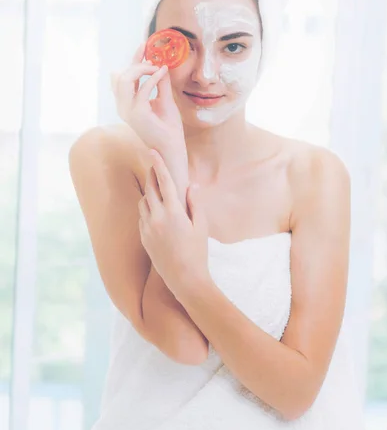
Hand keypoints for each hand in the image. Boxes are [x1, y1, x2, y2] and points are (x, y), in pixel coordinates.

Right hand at [110, 41, 185, 151]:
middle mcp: (123, 106)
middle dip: (136, 62)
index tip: (144, 45)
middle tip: (154, 59)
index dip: (133, 59)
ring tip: (157, 68)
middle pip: (120, 75)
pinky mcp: (137, 113)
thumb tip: (161, 65)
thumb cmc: (168, 126)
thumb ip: (161, 83)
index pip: (124, 76)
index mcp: (127, 103)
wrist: (172, 146)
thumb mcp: (165, 99)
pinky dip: (152, 78)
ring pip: (124, 79)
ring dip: (141, 69)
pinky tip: (162, 72)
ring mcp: (128, 110)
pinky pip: (142, 89)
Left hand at [138, 149, 210, 300]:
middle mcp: (157, 218)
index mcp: (174, 212)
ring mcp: (147, 228)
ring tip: (156, 187)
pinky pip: (141, 216)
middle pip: (150, 188)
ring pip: (143, 202)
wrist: (184, 278)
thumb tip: (191, 185)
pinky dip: (146, 208)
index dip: (159, 164)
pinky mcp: (143, 238)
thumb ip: (195, 203)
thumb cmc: (197, 251)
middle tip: (154, 164)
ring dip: (148, 192)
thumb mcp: (201, 226)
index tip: (153, 151)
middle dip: (151, 174)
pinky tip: (154, 209)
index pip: (164, 182)